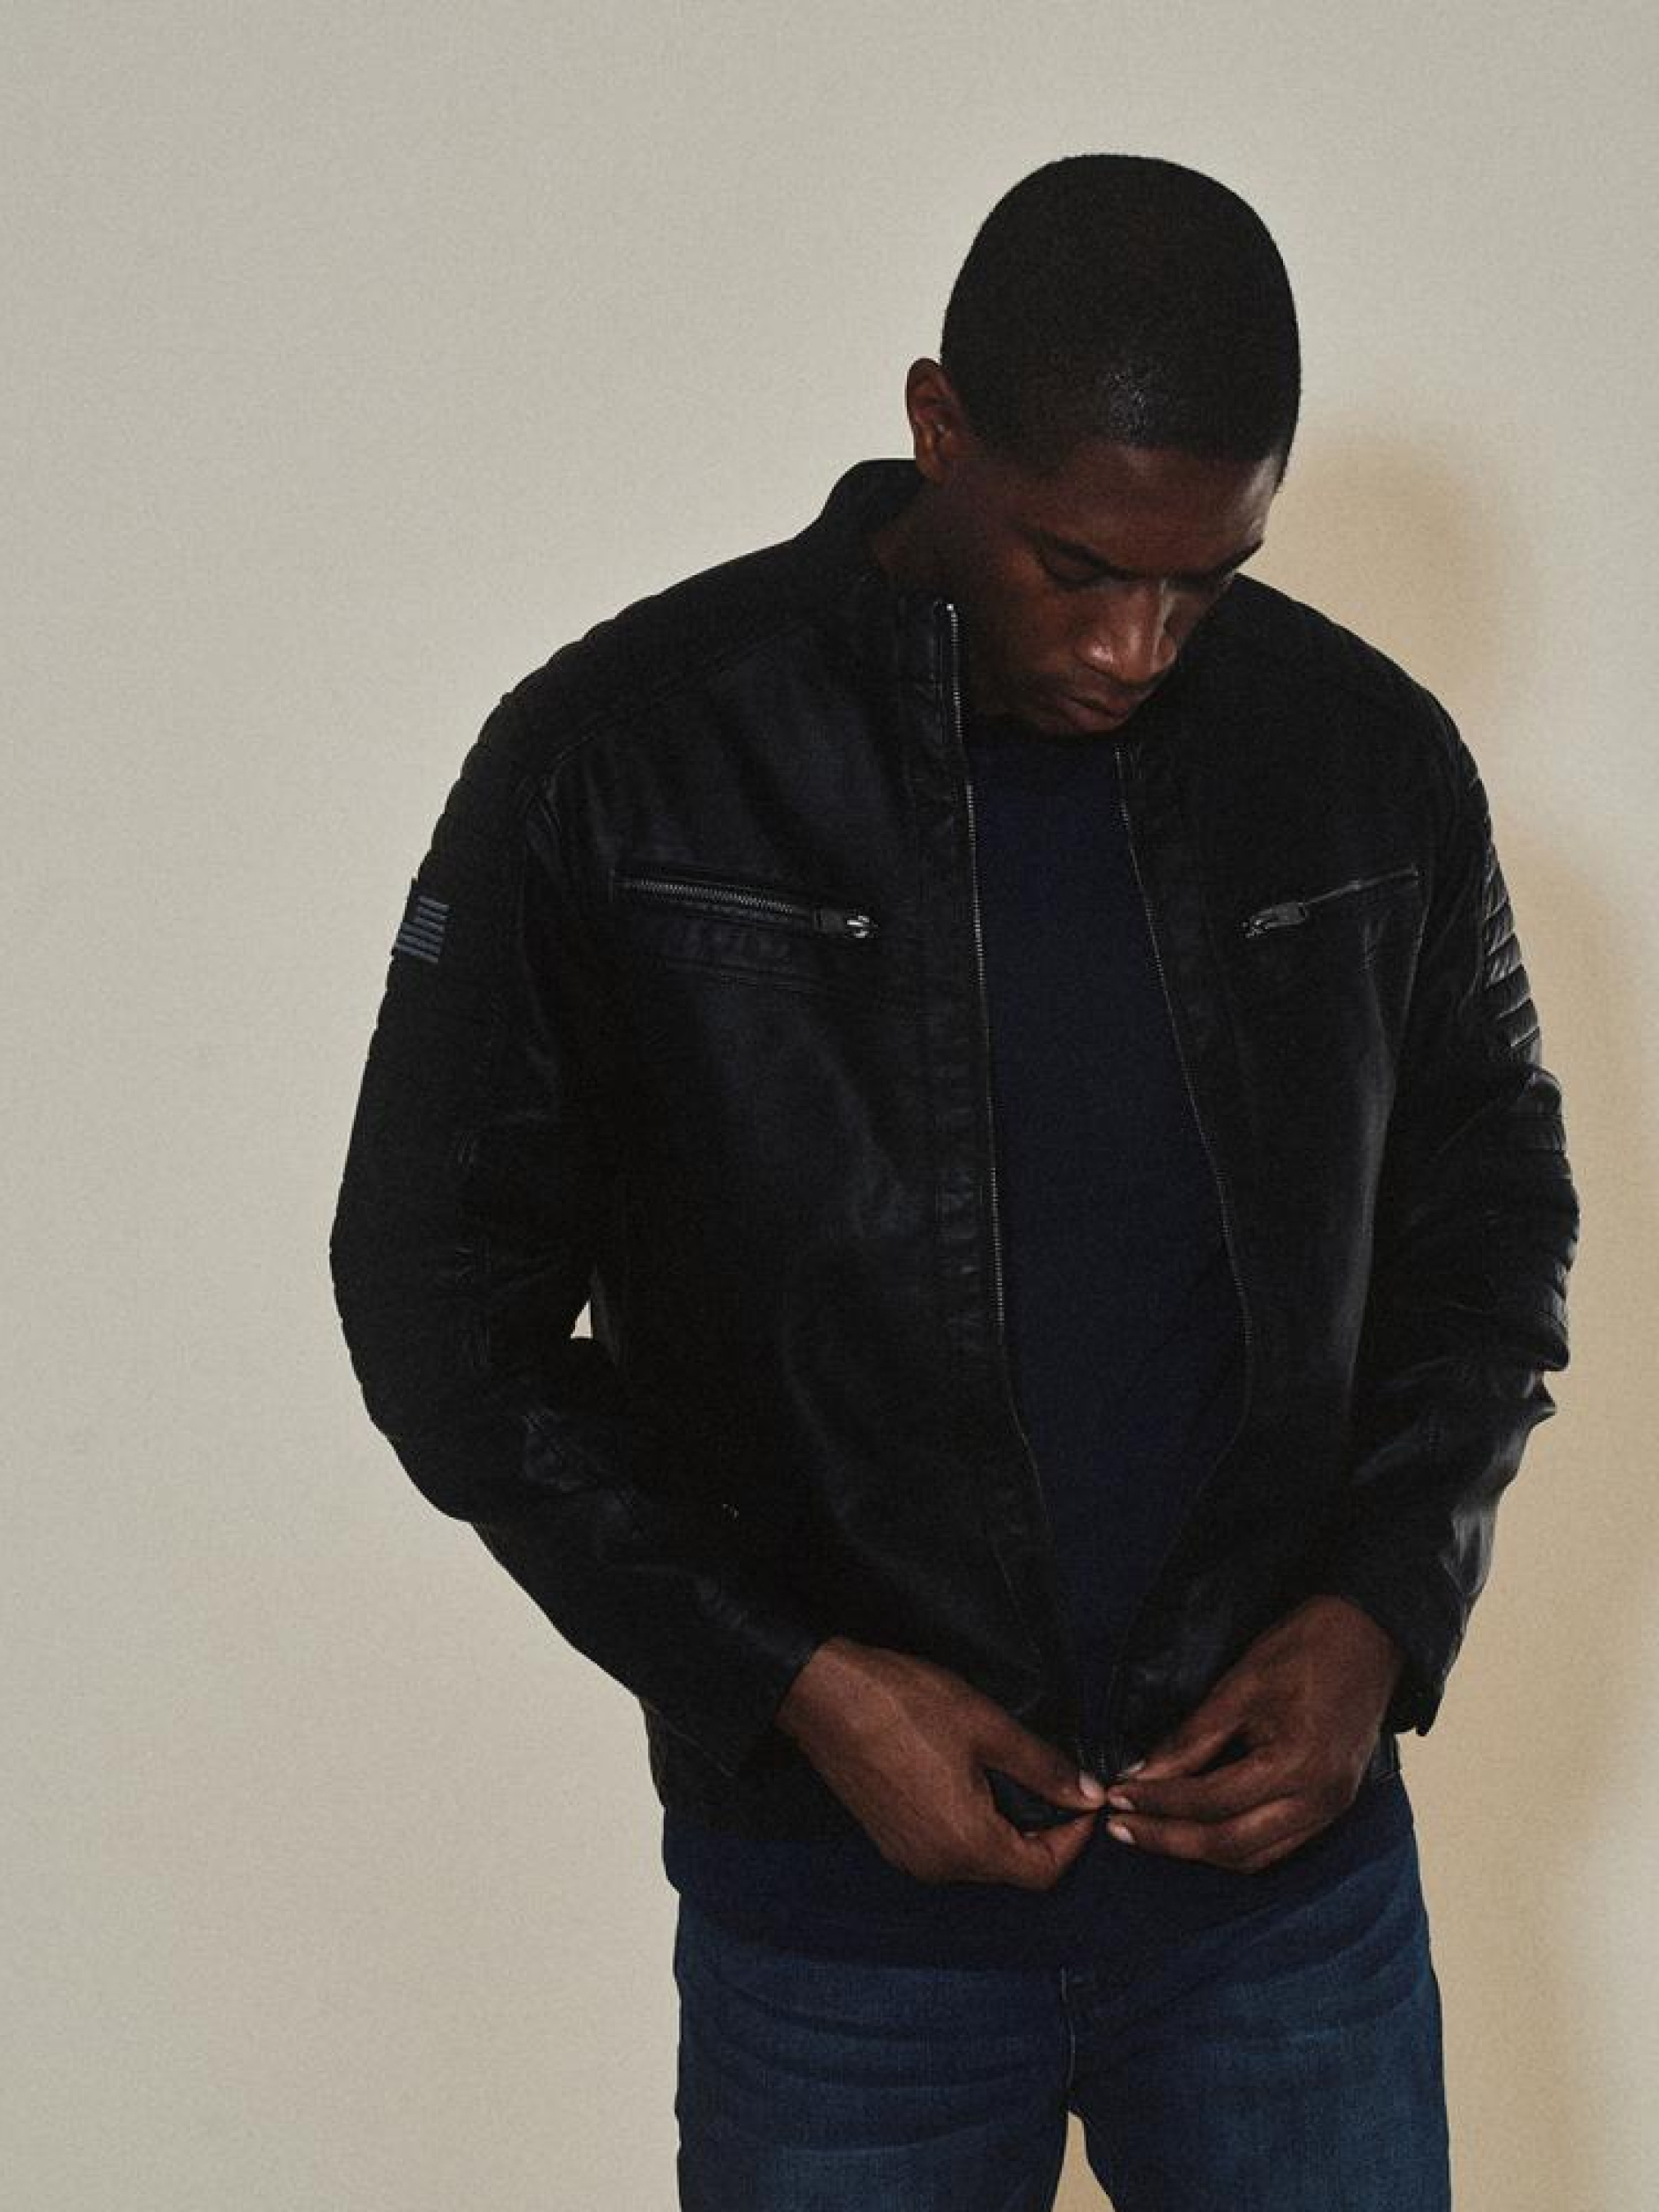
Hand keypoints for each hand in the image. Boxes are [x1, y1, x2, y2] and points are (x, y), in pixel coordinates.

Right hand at [775, 1635, 1106, 1888]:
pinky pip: (947, 1848)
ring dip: (1006, 1829)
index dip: (1074, 1839)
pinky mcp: (890, 1840)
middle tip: (1057, 1784)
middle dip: (1043, 1833)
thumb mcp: (986, 1726)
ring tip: (1014, 1779)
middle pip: (1010, 1869)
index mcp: (967, 1843)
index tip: (1085, 1799)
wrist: (825, 1696)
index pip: (1042, 1871)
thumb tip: (1088, 1795)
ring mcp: (909, 1856)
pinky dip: (972, 1827)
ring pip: (979, 1860)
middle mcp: (938, 1865)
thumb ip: (1042, 1768)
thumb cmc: (905, 1705)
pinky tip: (972, 1783)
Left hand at [1098, 1595, 1405, 1872]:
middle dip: (1170, 1840)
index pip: (1212, 1802)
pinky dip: (1233, 1845)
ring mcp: (1331, 1809)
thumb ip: (1192, 1738)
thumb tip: (1143, 1775)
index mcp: (1298, 1765)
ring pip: (1254, 1856)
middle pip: (1231, 1845)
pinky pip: (1276, 1846)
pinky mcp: (1333, 1807)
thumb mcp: (1240, 1684)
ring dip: (1199, 1851)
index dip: (1158, 1803)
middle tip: (1120, 1828)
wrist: (1371, 1636)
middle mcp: (1319, 1800)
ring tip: (1150, 1832)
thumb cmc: (1305, 1648)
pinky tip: (1198, 1829)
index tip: (1117, 1797)